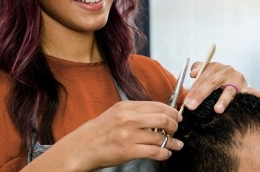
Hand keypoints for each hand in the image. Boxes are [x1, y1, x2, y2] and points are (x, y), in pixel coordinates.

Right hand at [45, 101, 183, 169]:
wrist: (81, 148)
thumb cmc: (98, 132)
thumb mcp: (116, 114)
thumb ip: (135, 112)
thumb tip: (158, 114)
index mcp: (126, 107)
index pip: (157, 105)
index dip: (172, 111)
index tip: (177, 117)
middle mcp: (128, 119)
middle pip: (163, 119)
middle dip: (174, 126)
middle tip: (176, 130)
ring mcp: (128, 135)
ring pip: (160, 137)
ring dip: (172, 142)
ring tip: (176, 144)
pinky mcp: (128, 151)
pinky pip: (154, 152)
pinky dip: (164, 153)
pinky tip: (165, 154)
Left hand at [184, 61, 259, 112]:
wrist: (234, 80)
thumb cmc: (217, 80)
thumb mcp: (207, 72)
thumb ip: (198, 69)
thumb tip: (193, 73)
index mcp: (215, 67)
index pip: (202, 78)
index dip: (193, 90)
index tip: (186, 102)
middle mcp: (226, 71)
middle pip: (212, 83)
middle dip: (200, 95)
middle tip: (191, 106)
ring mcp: (237, 79)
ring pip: (229, 91)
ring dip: (223, 100)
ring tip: (217, 110)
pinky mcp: (246, 87)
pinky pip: (251, 91)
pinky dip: (255, 92)